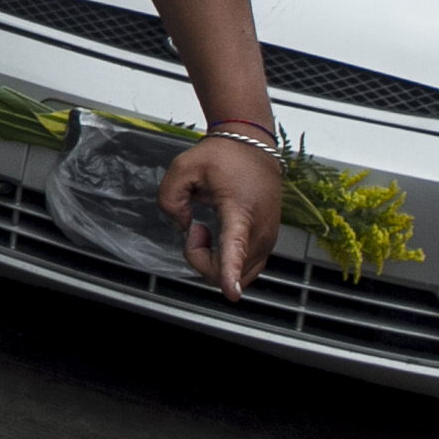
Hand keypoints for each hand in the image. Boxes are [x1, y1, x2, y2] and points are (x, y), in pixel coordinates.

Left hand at [160, 135, 282, 301]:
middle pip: (232, 271)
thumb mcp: (183, 166)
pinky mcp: (269, 242)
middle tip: (195, 228)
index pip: (235, 247)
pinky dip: (227, 262)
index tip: (230, 291)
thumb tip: (183, 226)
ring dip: (215, 262)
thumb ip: (170, 197)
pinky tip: (218, 237)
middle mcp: (260, 230)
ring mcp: (268, 239)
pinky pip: (248, 268)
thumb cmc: (223, 156)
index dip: (230, 270)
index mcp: (239, 211)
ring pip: (241, 275)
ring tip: (206, 230)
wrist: (253, 147)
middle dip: (202, 259)